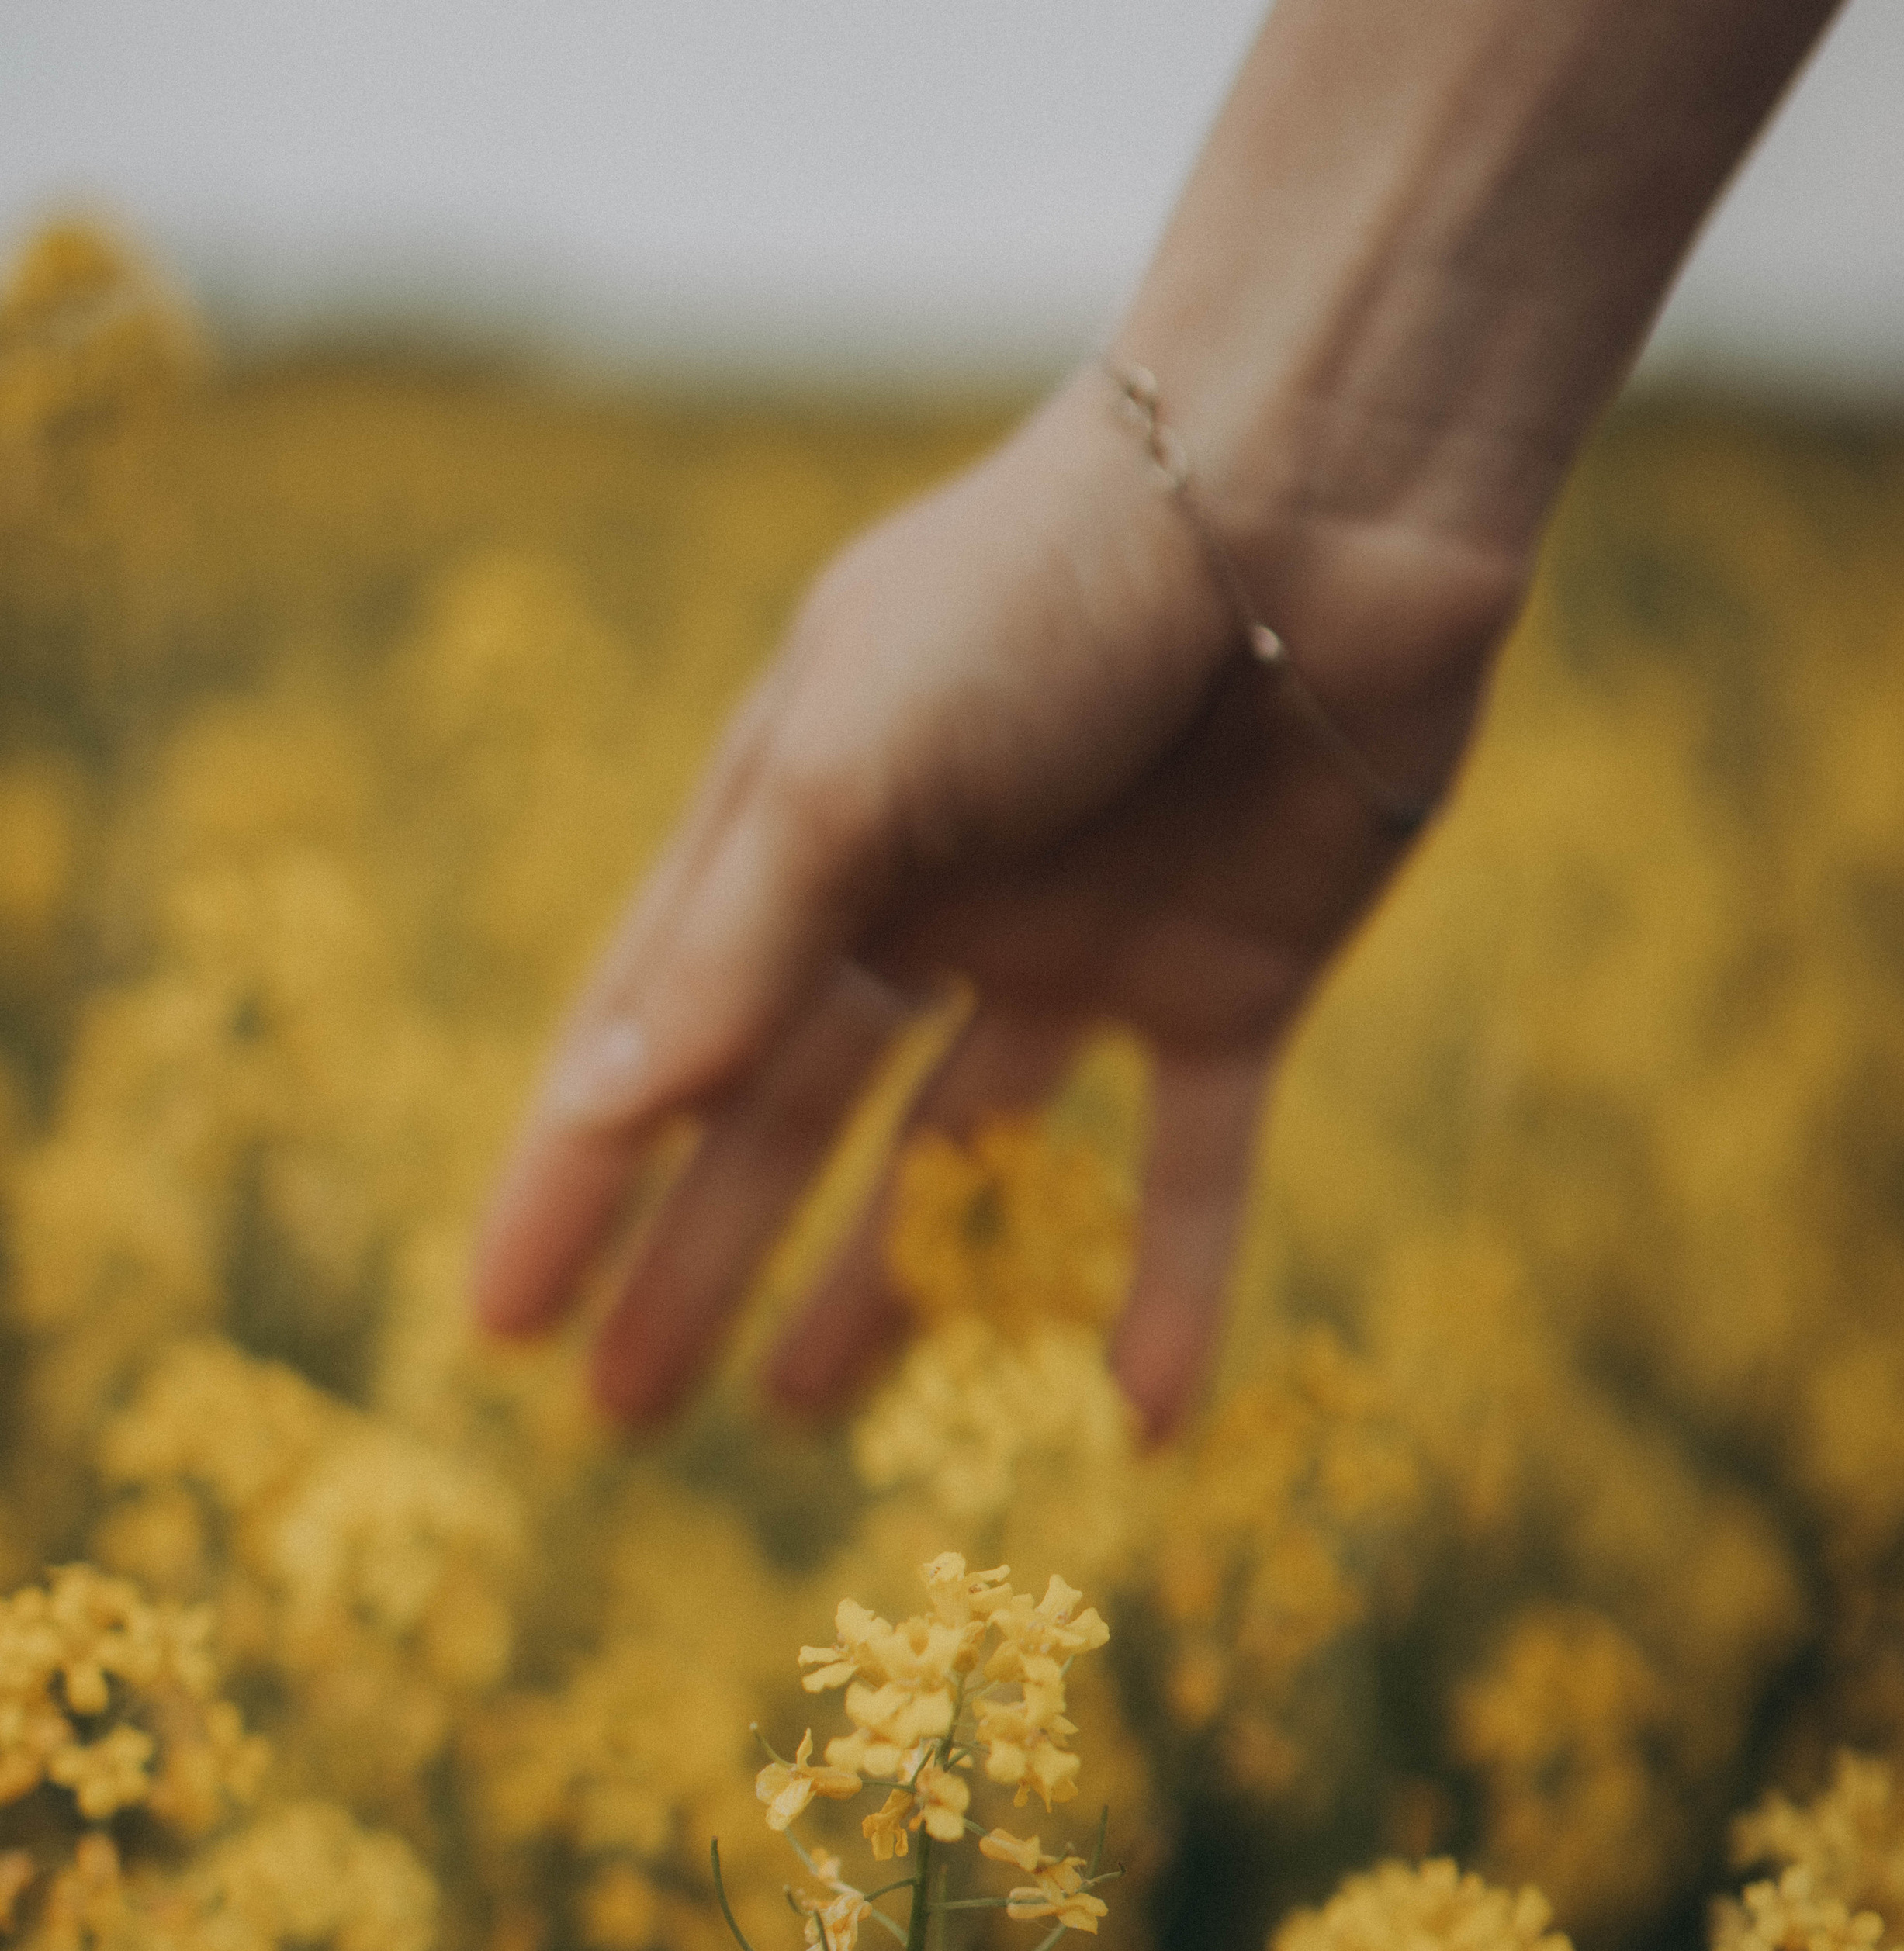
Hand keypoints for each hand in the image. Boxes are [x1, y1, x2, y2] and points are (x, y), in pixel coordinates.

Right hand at [471, 365, 1515, 1437]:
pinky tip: (1138, 1422)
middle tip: (622, 1409)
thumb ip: (734, 945)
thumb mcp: (855, 760)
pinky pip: (1191, 1171)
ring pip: (961, 1163)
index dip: (573, 1179)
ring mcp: (1080, 951)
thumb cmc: (1051, 588)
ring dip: (888, 1290)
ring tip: (800, 1414)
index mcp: (806, 828)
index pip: (653, 1035)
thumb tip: (594, 1116)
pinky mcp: (1232, 986)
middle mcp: (931, 902)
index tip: (497, 1321)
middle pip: (788, 1118)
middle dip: (703, 1259)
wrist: (1322, 492)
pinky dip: (1169, 1290)